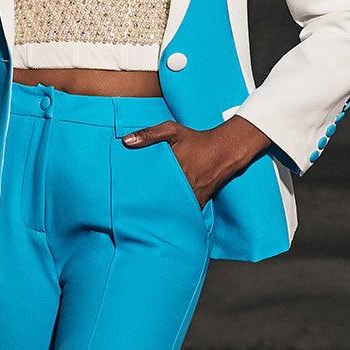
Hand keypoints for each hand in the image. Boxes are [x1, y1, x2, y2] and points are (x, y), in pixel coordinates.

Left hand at [120, 116, 270, 206]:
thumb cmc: (196, 140)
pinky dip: (176, 214)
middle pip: (159, 198)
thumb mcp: (172, 130)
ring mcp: (192, 195)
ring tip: (146, 217)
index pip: (150, 184)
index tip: (126, 195)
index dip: (138, 190)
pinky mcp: (199, 201)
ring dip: (161, 211)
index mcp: (173, 168)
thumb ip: (149, 134)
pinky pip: (185, 212)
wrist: (223, 150)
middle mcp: (183, 184)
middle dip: (147, 203)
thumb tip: (126, 141)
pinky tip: (165, 218)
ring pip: (172, 208)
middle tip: (132, 209)